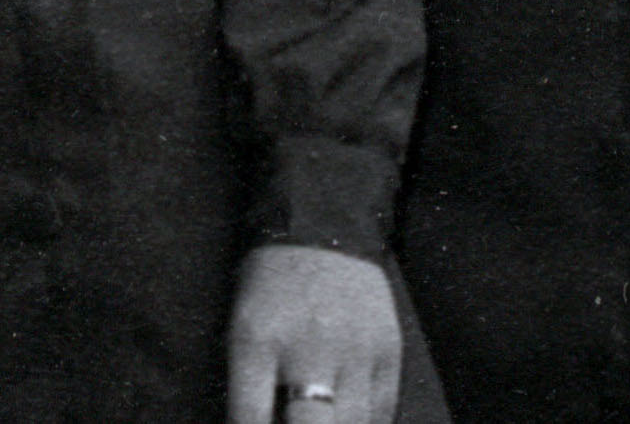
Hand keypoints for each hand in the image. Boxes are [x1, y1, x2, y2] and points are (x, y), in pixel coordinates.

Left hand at [228, 242, 399, 423]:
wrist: (322, 226)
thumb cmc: (272, 280)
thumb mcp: (242, 322)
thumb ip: (248, 380)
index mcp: (257, 340)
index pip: (251, 418)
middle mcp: (307, 348)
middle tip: (298, 421)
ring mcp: (353, 351)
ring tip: (323, 416)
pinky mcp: (388, 351)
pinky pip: (382, 412)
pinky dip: (366, 422)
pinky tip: (348, 415)